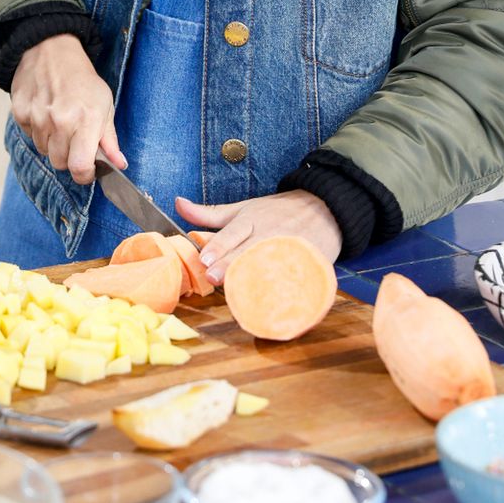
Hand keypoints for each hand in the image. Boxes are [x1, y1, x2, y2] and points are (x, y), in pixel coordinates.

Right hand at [9, 34, 125, 183]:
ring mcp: (38, 117)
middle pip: (61, 164)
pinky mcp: (20, 113)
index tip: (88, 170)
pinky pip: (30, 136)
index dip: (84, 175)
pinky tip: (45, 112)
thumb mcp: (105, 105)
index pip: (79, 167)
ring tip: (60, 121)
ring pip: (44, 152)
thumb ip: (110, 139)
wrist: (52, 51)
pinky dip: (38, 131)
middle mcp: (60, 121)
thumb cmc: (82, 80)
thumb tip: (119, 165)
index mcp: (86, 120)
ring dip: (53, 143)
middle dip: (70, 157)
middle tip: (75, 139)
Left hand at [175, 188, 342, 285]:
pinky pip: (294, 277)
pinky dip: (285, 288)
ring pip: (269, 266)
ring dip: (254, 279)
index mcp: (252, 219)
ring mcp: (289, 250)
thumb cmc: (277, 210)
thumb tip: (178, 203)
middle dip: (231, 264)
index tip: (205, 259)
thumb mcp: (242, 208)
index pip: (233, 233)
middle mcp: (268, 234)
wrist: (325, 208)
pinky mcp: (308, 263)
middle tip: (214, 276)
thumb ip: (209, 212)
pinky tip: (274, 299)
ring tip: (239, 292)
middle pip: (248, 251)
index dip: (219, 246)